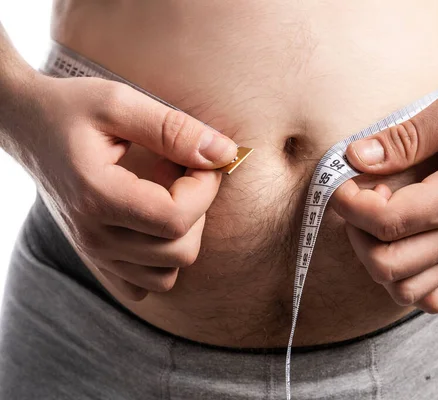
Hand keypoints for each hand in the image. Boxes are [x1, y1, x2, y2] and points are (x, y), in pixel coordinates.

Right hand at [10, 72, 237, 300]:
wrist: (28, 126)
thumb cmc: (71, 109)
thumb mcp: (121, 103)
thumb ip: (175, 130)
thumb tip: (224, 154)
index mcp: (98, 196)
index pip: (177, 218)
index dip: (205, 188)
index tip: (203, 159)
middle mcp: (93, 236)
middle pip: (180, 250)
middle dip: (198, 208)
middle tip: (181, 172)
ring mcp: (94, 253)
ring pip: (168, 273)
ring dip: (182, 234)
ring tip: (165, 195)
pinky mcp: (97, 259)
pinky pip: (145, 285)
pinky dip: (161, 260)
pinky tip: (154, 222)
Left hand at [331, 89, 437, 312]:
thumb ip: (402, 137)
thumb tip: (356, 157)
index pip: (387, 222)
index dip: (350, 205)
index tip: (343, 182)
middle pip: (386, 264)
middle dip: (356, 232)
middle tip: (362, 199)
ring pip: (401, 289)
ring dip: (374, 258)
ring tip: (379, 221)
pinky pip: (427, 297)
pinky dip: (402, 281)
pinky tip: (399, 246)